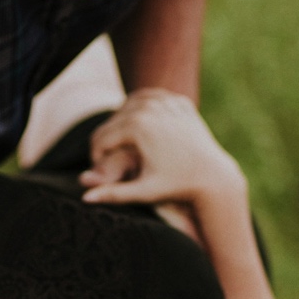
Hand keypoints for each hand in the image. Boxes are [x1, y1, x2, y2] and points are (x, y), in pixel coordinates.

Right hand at [79, 89, 244, 208]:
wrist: (213, 176)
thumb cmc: (176, 186)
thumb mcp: (143, 191)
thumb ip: (113, 193)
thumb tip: (84, 198)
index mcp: (137, 125)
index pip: (101, 137)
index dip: (95, 156)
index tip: (98, 170)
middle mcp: (150, 106)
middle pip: (113, 121)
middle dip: (107, 141)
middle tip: (106, 158)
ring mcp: (166, 100)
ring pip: (129, 106)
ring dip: (121, 123)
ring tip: (120, 145)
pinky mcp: (179, 101)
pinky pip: (151, 100)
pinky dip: (142, 110)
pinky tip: (138, 126)